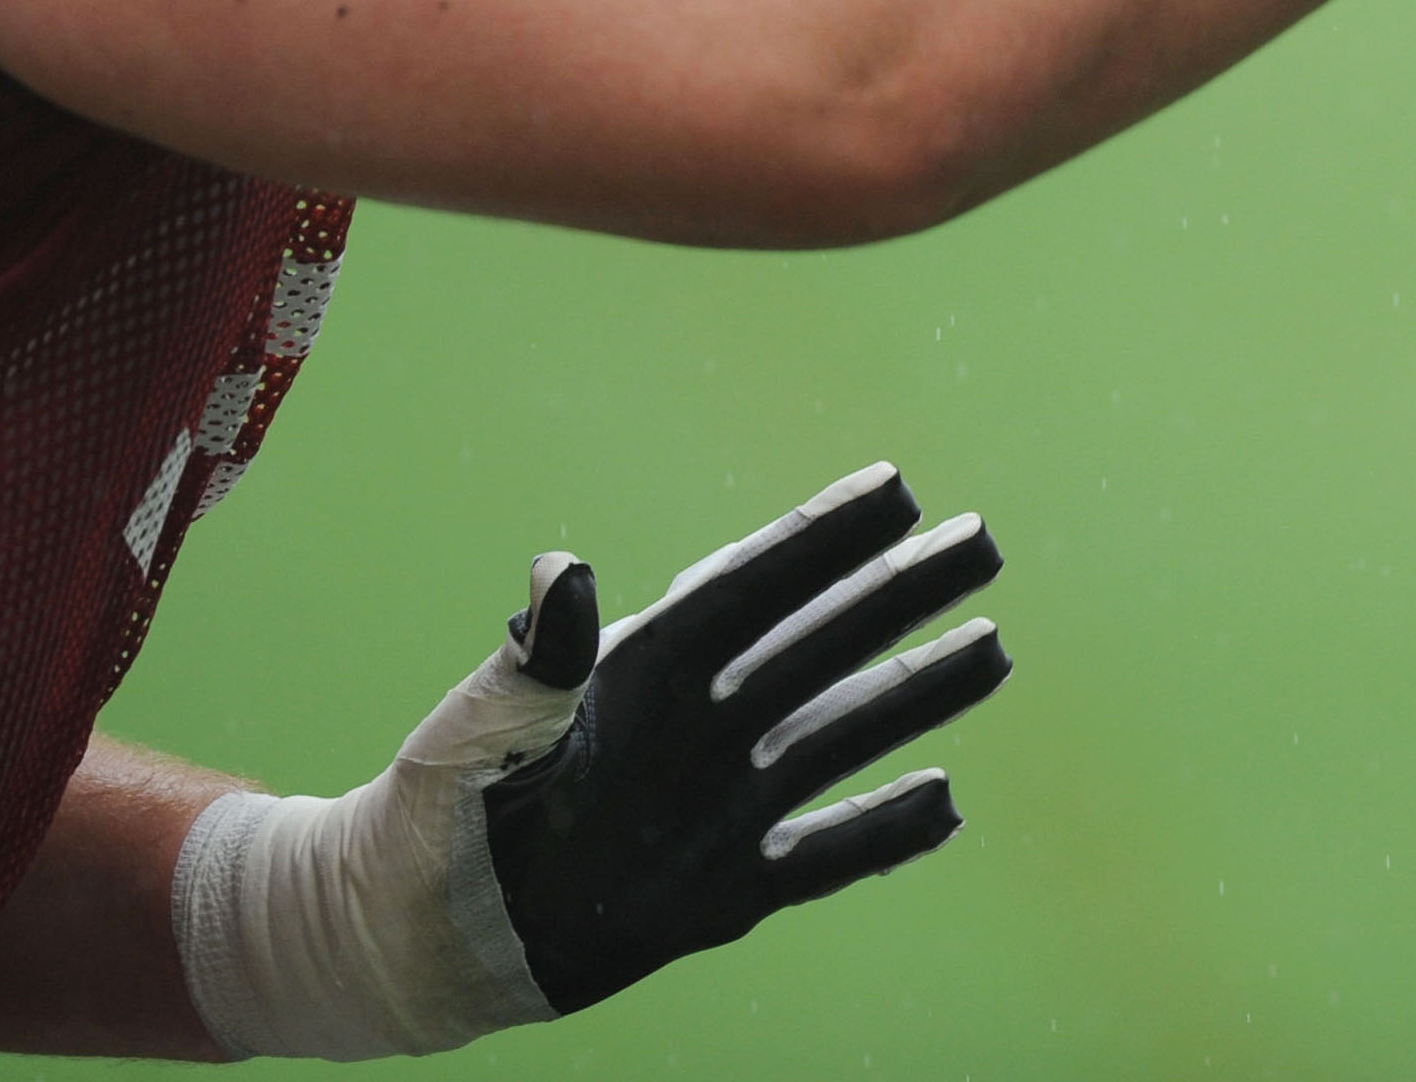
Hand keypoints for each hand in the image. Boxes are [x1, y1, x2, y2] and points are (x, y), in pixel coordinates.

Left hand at [487, 463, 1006, 1011]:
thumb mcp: (479, 728)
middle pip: (816, 647)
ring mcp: (718, 804)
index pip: (746, 589)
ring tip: (994, 648)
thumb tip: (560, 567)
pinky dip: (882, 832)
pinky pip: (821, 856)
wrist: (422, 927)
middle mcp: (697, 724)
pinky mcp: (723, 890)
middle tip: (980, 541)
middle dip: (896, 594)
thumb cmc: (443, 806)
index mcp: (639, 668)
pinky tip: (948, 801)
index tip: (894, 488)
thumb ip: (535, 660)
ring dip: (914, 693)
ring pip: (837, 737)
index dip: (818, 540)